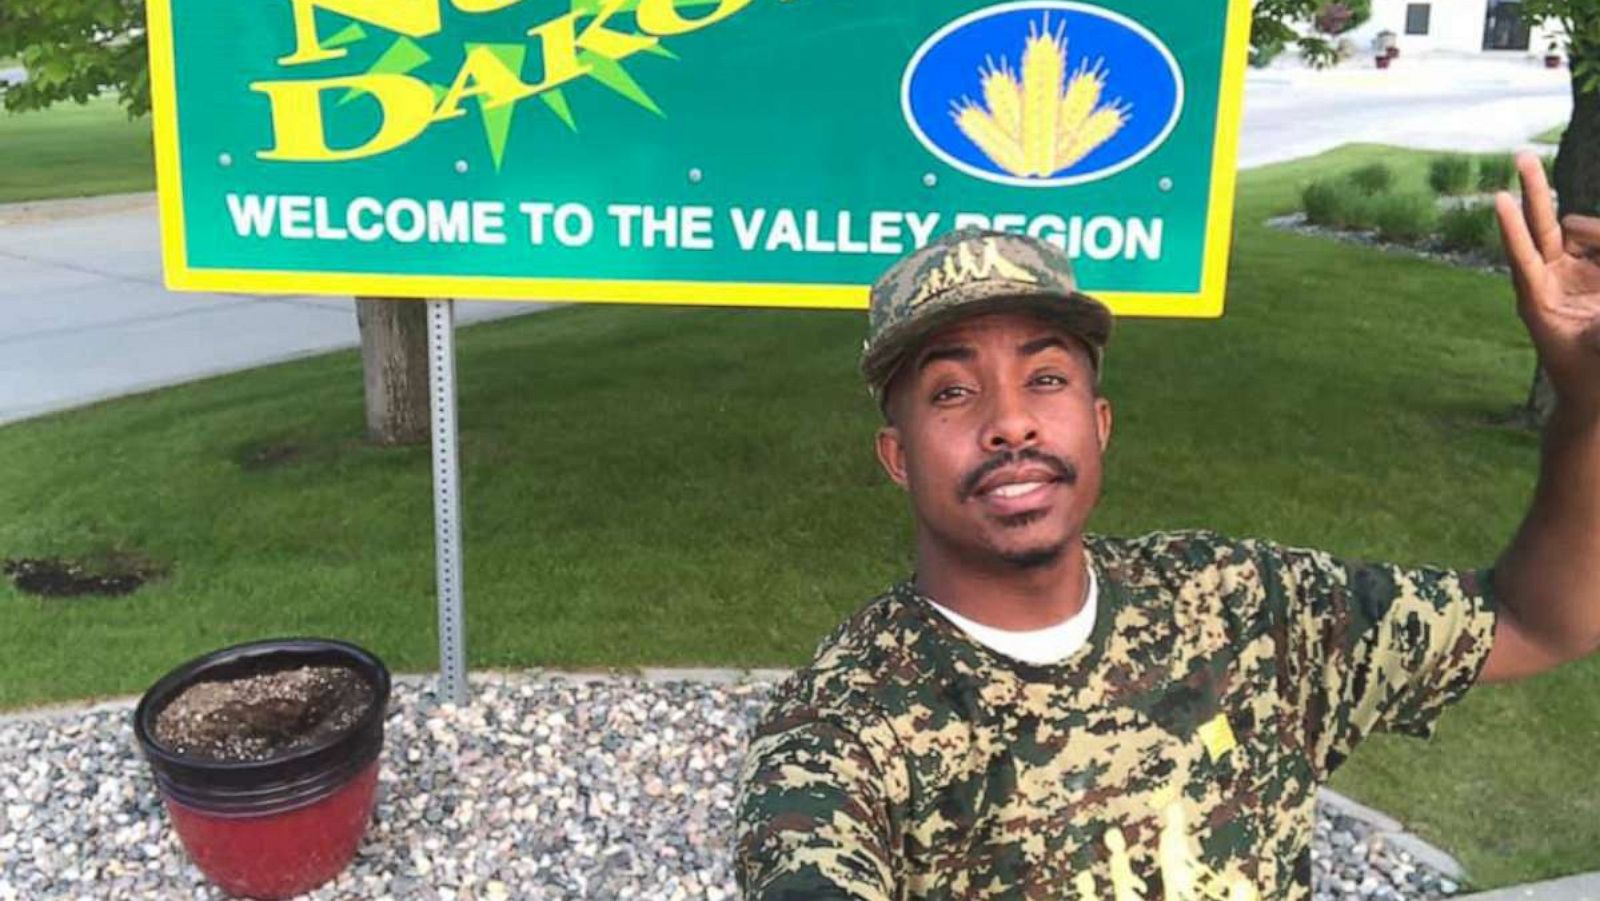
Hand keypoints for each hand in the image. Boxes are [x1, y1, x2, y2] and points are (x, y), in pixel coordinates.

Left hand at [1496, 152, 1599, 416]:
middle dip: (1534, 191)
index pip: (1523, 256)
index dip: (1512, 228)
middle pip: (1540, 226)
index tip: (1498, 198)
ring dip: (1597, 231)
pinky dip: (1598, 238)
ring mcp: (1568, 274)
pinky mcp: (1588, 273)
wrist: (1593, 395)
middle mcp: (1547, 281)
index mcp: (1537, 301)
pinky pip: (1597, 243)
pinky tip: (1594, 277)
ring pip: (1578, 233)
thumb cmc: (1590, 377)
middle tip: (1521, 155)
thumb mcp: (1598, 345)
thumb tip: (1595, 268)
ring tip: (1586, 280)